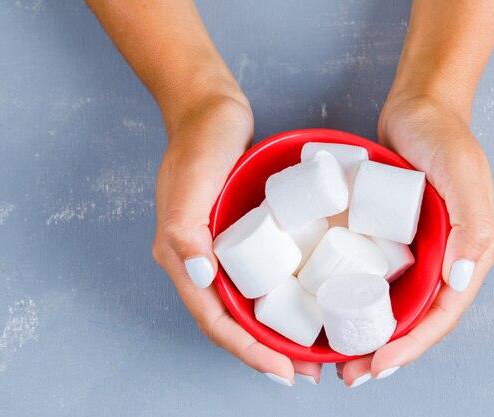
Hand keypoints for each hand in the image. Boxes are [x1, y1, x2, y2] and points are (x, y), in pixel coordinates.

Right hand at [151, 92, 321, 385]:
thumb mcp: (189, 184)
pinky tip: (305, 301)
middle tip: (307, 369)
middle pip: (233, 322)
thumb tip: (200, 278)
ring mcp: (220, 250)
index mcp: (182, 259)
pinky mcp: (239, 236)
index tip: (284, 370)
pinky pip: (259, 278)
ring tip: (311, 348)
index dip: (248, 351)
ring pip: (247, 305)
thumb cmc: (200, 143)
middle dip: (266, 352)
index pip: (215, 321)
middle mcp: (200, 262)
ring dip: (275, 332)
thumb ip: (184, 232)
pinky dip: (279, 298)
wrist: (211, 109)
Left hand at [336, 95, 493, 386]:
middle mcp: (444, 258)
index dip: (411, 346)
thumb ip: (471, 227)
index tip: (376, 364)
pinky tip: (334, 310)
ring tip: (339, 354)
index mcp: (469, 254)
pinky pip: (377, 276)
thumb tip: (459, 282)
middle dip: (387, 353)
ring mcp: (417, 249)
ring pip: (395, 304)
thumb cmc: (441, 135)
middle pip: (417, 319)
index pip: (442, 315)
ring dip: (370, 333)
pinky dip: (359, 299)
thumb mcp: (462, 175)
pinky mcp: (392, 236)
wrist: (417, 106)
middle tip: (351, 373)